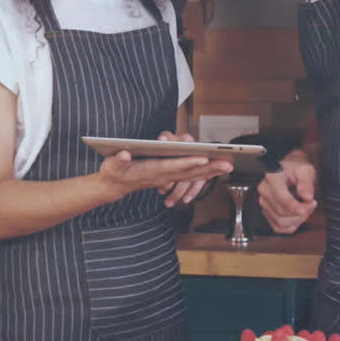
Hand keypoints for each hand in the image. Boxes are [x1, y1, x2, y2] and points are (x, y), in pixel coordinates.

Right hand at [99, 133, 231, 199]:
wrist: (115, 186)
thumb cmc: (114, 173)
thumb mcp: (111, 166)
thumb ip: (118, 160)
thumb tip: (125, 155)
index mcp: (150, 171)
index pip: (171, 167)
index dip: (187, 163)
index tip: (202, 159)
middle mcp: (162, 176)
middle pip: (188, 172)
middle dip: (208, 168)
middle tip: (227, 164)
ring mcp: (167, 177)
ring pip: (192, 175)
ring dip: (211, 171)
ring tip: (228, 165)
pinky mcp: (169, 176)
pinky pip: (190, 176)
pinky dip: (203, 172)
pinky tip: (216, 168)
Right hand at [256, 153, 316, 233]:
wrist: (288, 169)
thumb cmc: (295, 168)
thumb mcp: (305, 170)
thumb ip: (306, 182)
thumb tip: (307, 196)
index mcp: (272, 178)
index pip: (282, 198)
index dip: (296, 206)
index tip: (309, 207)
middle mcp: (265, 190)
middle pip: (281, 211)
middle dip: (300, 212)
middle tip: (312, 204)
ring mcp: (264, 202)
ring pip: (280, 221)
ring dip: (297, 220)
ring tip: (306, 210)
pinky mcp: (267, 211)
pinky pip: (276, 227)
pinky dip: (289, 227)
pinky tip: (297, 220)